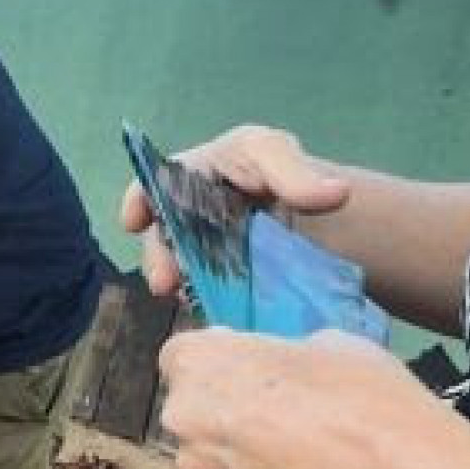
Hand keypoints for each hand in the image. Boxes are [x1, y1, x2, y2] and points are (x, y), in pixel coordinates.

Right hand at [123, 125, 352, 299]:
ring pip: (180, 270)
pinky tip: (216, 311)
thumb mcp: (282, 157)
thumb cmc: (284, 173)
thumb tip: (335, 194)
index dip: (139, 202)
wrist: (317, 222)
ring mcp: (201, 253)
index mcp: (192, 177)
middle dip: (158, 259)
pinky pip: (204, 294)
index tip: (134, 222)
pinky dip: (206, 302)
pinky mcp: (218, 284)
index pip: (154, 185)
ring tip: (189, 300)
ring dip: (179, 285)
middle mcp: (187, 217)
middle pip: (162, 237)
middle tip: (164, 283)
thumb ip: (297, 174)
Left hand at [158, 326, 422, 468]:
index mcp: (198, 362)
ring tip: (287, 448)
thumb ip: (278, 353)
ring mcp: (197, 467)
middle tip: (275, 409)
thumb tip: (278, 366)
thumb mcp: (322, 342)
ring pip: (205, 448)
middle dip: (222, 404)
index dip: (218, 360)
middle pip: (191, 403)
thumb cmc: (359, 392)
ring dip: (232, 445)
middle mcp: (182, 414)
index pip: (182, 355)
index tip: (248, 368)